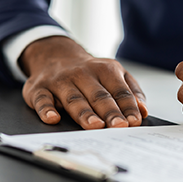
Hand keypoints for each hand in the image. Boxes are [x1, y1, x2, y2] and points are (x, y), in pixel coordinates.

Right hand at [19, 36, 147, 128]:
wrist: (55, 55)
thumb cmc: (90, 73)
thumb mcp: (115, 74)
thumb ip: (131, 91)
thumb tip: (143, 110)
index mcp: (105, 70)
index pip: (119, 90)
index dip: (128, 106)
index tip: (134, 121)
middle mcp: (82, 74)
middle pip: (98, 95)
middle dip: (110, 112)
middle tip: (118, 126)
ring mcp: (60, 81)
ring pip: (74, 99)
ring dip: (85, 113)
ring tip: (95, 125)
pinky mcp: (39, 89)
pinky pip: (42, 100)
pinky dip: (46, 109)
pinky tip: (53, 118)